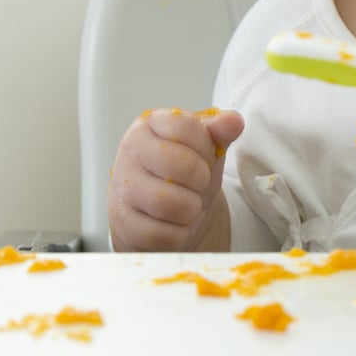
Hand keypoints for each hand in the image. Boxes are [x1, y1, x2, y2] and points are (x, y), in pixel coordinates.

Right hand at [107, 107, 245, 251]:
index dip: (205, 147)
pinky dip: (179, 234)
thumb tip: (233, 121)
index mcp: (149, 125)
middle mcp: (130, 152)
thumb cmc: (183, 175)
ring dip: (191, 210)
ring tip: (187, 205)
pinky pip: (163, 234)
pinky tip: (173, 224)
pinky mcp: (123, 223)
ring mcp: (122, 188)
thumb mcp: (204, 149)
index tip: (203, 156)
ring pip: (172, 204)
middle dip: (201, 181)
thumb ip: (219, 132)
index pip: (185, 127)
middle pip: (182, 166)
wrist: (161, 215)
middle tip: (197, 184)